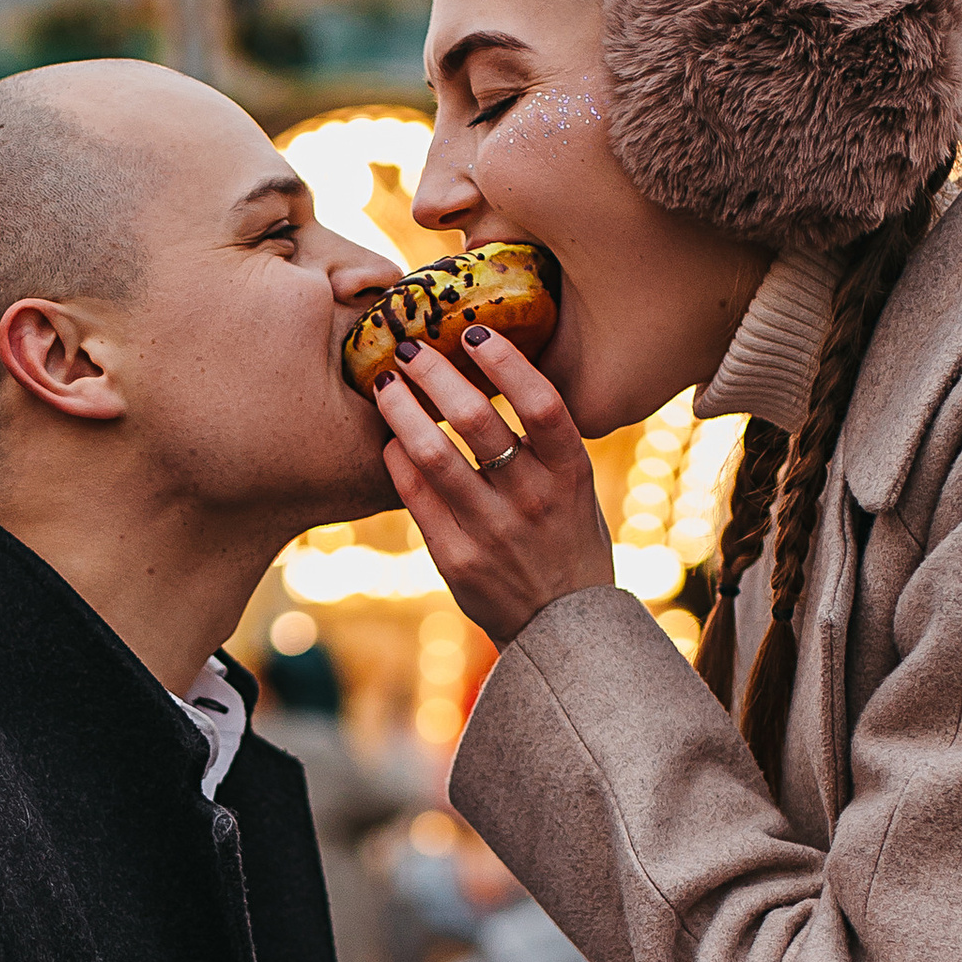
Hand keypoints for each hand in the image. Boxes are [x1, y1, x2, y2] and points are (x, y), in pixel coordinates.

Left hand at [373, 324, 615, 646]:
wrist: (564, 629)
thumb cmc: (568, 541)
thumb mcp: (577, 489)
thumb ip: (545, 442)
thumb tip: (491, 372)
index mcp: (571, 473)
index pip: (542, 403)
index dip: (507, 362)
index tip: (473, 333)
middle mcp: (534, 499)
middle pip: (476, 420)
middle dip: (434, 373)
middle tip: (409, 347)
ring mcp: (493, 531)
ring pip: (433, 455)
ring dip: (401, 410)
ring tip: (384, 384)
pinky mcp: (457, 560)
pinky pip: (415, 498)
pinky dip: (397, 461)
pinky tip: (389, 441)